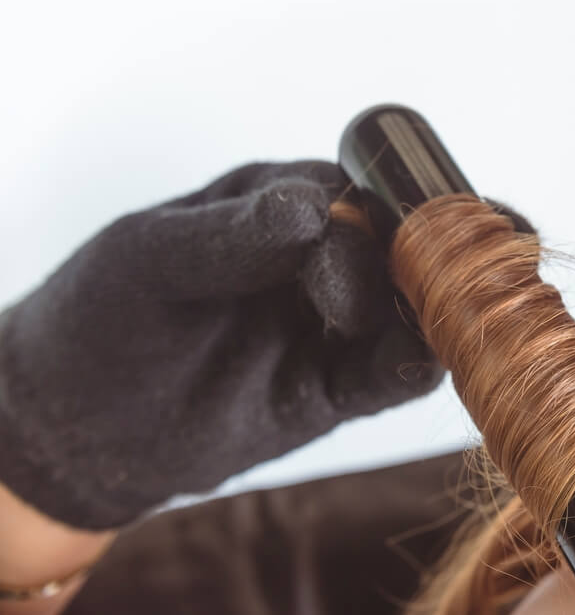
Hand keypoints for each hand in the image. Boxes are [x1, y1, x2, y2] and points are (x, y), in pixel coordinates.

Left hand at [0, 161, 445, 530]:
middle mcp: (316, 260)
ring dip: (432, 310)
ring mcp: (329, 326)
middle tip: (430, 278)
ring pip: (402, 312)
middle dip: (419, 259)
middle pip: (393, 250)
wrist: (75, 426)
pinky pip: (385, 376)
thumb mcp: (150, 259)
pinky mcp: (332, 389)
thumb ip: (232, 236)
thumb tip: (313, 209)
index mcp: (276, 206)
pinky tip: (422, 358)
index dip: (379, 210)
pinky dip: (412, 366)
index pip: (349, 195)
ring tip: (452, 314)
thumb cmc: (101, 316)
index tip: (384, 237)